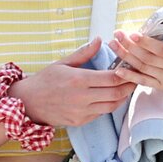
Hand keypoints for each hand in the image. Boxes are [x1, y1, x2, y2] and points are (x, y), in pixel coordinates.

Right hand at [7, 38, 135, 127]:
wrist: (28, 103)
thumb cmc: (44, 81)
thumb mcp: (62, 63)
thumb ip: (84, 53)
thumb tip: (100, 40)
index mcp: (79, 79)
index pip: (111, 77)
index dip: (125, 73)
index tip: (130, 68)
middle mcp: (82, 97)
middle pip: (116, 93)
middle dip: (129, 86)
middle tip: (135, 79)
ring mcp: (82, 111)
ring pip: (111, 106)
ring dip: (121, 97)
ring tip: (125, 89)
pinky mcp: (80, 121)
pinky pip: (101, 113)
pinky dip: (108, 105)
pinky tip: (110, 97)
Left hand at [109, 23, 162, 110]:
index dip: (148, 43)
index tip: (134, 34)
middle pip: (150, 58)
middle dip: (131, 46)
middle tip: (118, 34)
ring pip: (144, 68)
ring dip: (127, 57)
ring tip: (113, 44)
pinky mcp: (161, 85)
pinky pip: (144, 81)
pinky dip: (130, 77)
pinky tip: (118, 70)